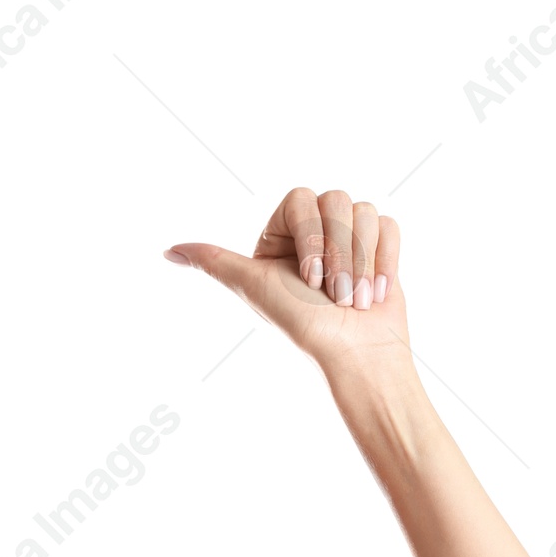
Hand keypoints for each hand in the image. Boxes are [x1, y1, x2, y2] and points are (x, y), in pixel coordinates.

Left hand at [166, 186, 411, 382]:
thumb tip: (168, 251)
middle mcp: (313, 234)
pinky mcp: (379, 248)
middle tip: (334, 295)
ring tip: (356, 299)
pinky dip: (385, 261)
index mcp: (280, 238)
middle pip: (336, 199)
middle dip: (339, 252)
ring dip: (363, 262)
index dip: (311, 236)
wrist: (358, 358)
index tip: (309, 280)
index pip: (302, 198)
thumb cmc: (306, 327)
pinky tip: (376, 293)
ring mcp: (348, 240)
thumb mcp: (254, 289)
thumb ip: (215, 264)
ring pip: (364, 211)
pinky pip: (387, 225)